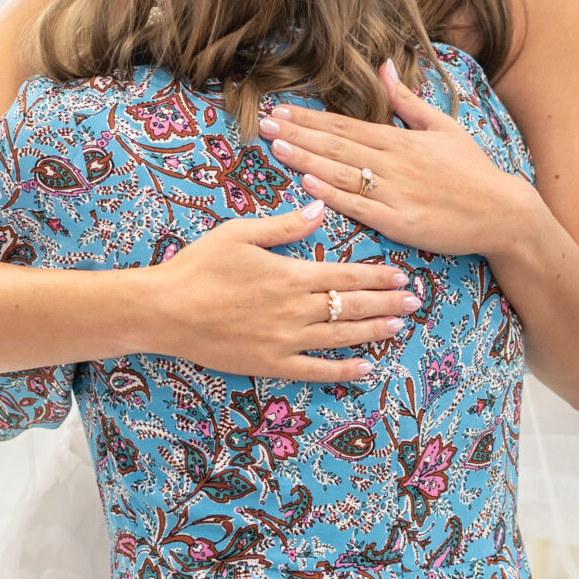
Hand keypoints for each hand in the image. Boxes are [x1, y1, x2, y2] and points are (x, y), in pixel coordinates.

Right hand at [147, 200, 418, 382]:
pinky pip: (315, 370)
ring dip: (374, 331)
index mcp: (290, 275)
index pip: (346, 276)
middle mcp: (295, 310)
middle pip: (352, 306)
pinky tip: (366, 367)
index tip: (401, 275)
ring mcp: (285, 341)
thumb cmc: (197, 267)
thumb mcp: (239, 234)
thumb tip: (319, 209)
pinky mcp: (270, 363)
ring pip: (341, 336)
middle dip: (387, 302)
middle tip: (415, 301)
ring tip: (400, 326)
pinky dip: (343, 370)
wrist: (163, 310)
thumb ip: (284, 226)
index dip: (377, 276)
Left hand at [260, 62, 530, 258]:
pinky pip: (361, 206)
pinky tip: (308, 183)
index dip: (311, 119)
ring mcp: (397, 192)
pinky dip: (333, 194)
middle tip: (265, 124)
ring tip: (277, 147)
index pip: (346, 126)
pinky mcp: (402, 222)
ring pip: (343, 172)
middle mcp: (395, 162)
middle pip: (337, 145)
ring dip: (307, 159)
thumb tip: (385, 66)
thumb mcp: (445, 126)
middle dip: (299, 134)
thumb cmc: (474, 171)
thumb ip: (409, 101)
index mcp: (401, 139)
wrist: (503, 211)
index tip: (282, 110)